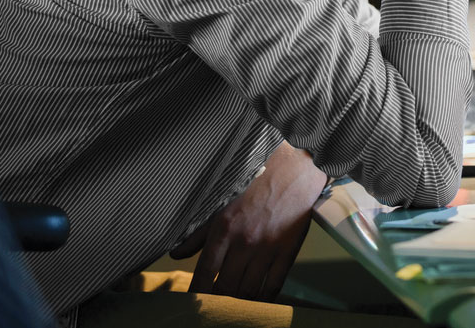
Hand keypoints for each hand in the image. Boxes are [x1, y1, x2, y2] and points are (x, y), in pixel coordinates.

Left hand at [171, 141, 327, 301]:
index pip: (204, 273)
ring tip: (231, 306)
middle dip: (216, 301)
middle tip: (211, 307)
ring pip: (248, 291)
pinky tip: (257, 301)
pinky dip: (264, 299)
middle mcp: (245, 241)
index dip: (196, 293)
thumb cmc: (257, 179)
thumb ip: (198, 230)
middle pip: (225, 287)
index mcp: (225, 227)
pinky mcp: (288, 250)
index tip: (191, 303)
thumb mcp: (222, 199)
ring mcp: (269, 248)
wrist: (298, 166)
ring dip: (238, 302)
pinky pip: (274, 285)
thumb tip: (176, 253)